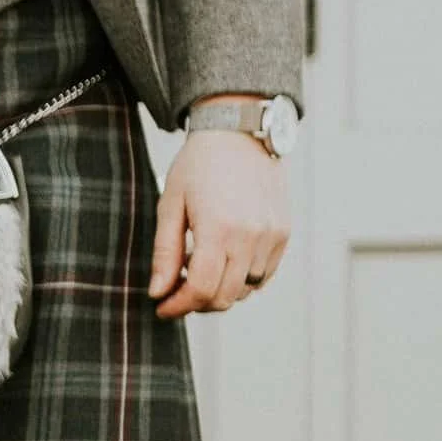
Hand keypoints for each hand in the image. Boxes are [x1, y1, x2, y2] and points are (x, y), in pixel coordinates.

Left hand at [149, 122, 289, 319]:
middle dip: (196, 303)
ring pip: (245, 290)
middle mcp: (251, 235)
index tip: (163, 308)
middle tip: (178, 290)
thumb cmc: (198, 166)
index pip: (201, 290)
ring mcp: (272, 235)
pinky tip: (224, 260)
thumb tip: (158, 293)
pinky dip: (242, 279)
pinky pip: (264, 275)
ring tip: (200, 267)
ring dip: (219, 290)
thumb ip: (165, 253)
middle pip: (224, 297)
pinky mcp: (283, 232)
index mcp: (219, 228)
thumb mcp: (170, 205)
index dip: (178, 306)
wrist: (239, 132)